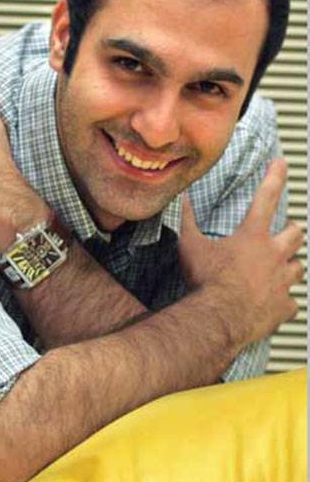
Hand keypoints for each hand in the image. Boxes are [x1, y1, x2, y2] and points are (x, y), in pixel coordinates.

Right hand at [179, 158, 303, 346]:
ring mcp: (282, 282)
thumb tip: (182, 199)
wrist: (218, 318)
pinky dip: (284, 302)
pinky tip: (272, 304)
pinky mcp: (283, 307)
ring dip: (290, 266)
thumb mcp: (190, 246)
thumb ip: (187, 221)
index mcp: (252, 238)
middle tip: (282, 235)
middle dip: (291, 232)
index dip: (274, 178)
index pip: (266, 198)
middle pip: (296, 233)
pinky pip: (291, 303)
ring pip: (298, 268)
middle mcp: (273, 256)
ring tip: (278, 270)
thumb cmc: (205, 281)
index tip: (282, 163)